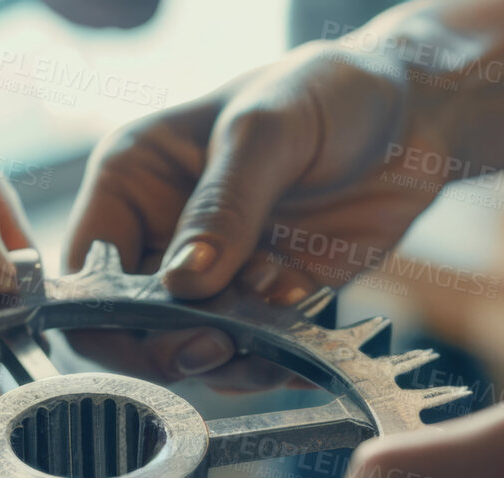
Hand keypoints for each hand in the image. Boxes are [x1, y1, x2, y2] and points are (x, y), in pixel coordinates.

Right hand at [64, 40, 449, 386]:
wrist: (416, 114)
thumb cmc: (330, 91)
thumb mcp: (268, 129)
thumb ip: (224, 205)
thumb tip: (183, 283)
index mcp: (133, 180)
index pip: (86, 271)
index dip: (108, 318)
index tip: (168, 331)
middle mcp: (161, 232)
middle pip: (128, 327)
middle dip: (172, 348)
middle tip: (225, 346)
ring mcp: (214, 272)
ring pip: (190, 351)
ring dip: (233, 358)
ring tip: (280, 326)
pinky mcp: (265, 301)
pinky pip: (250, 357)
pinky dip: (275, 360)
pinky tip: (307, 331)